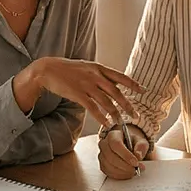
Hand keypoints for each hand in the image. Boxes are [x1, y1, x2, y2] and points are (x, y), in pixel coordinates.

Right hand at [14, 58, 141, 123]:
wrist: (48, 69)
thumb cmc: (67, 69)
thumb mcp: (86, 66)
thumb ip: (99, 74)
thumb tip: (112, 82)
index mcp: (99, 68)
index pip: (120, 76)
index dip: (133, 84)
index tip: (143, 91)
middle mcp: (95, 76)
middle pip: (116, 92)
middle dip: (127, 105)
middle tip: (135, 115)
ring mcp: (87, 85)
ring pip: (106, 102)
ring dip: (115, 114)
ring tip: (120, 123)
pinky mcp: (78, 94)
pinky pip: (93, 108)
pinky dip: (101, 117)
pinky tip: (106, 124)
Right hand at [98, 125, 148, 179]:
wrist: (127, 146)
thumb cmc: (132, 142)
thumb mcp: (140, 141)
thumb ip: (141, 146)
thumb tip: (138, 155)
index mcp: (113, 135)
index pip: (116, 144)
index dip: (126, 155)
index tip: (136, 162)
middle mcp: (104, 144)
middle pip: (111, 157)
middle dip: (125, 165)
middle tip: (136, 169)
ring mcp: (102, 156)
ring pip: (109, 166)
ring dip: (123, 171)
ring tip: (134, 171)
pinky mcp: (102, 165)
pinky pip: (109, 173)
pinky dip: (120, 175)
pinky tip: (128, 174)